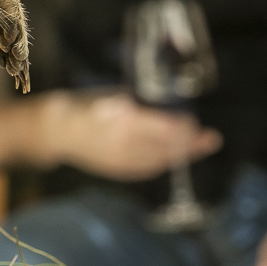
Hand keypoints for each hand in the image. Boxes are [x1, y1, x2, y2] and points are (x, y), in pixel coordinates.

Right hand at [50, 91, 221, 181]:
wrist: (57, 131)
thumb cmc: (85, 105)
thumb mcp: (113, 94)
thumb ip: (140, 104)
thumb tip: (169, 110)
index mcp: (125, 118)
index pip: (165, 128)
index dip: (184, 128)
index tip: (194, 122)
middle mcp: (126, 142)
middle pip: (167, 146)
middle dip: (190, 143)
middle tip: (209, 138)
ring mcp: (121, 159)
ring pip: (160, 160)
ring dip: (181, 154)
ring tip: (201, 147)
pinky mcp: (116, 170)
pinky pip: (147, 168)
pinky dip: (163, 162)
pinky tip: (173, 158)